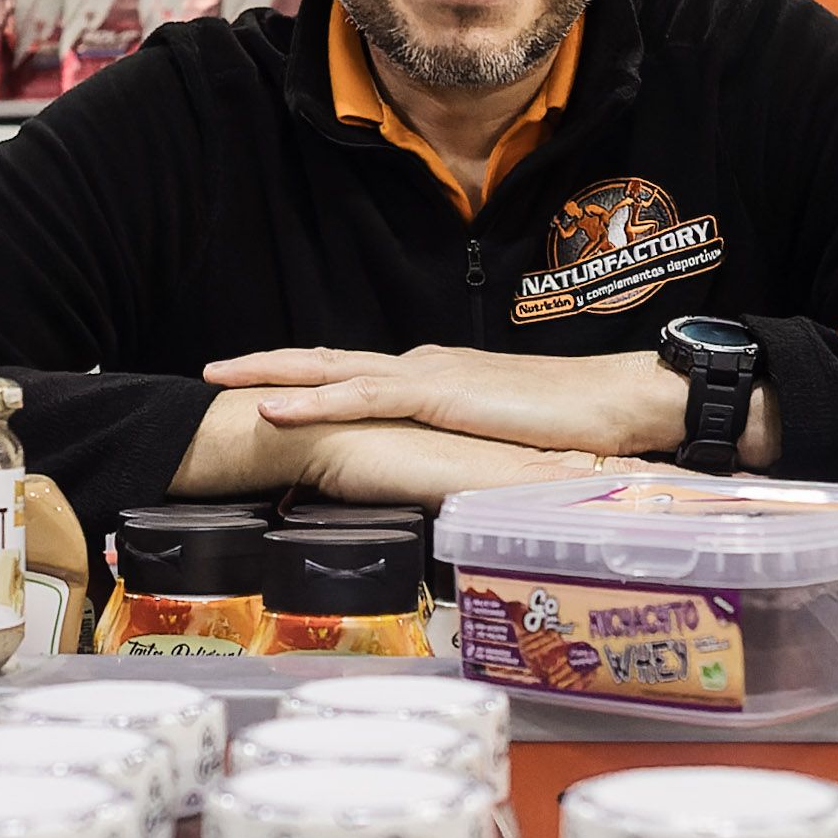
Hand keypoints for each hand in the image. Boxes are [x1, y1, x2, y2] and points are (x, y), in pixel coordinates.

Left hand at [170, 384, 621, 504]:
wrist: (618, 403)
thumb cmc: (577, 428)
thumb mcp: (506, 442)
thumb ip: (468, 449)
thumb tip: (447, 474)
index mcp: (438, 378)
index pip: (359, 376)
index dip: (310, 379)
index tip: (265, 388)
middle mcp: (424, 367)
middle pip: (330, 363)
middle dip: (270, 365)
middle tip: (219, 372)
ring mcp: (429, 376)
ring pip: (332, 371)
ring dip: (272, 374)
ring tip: (222, 379)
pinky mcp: (439, 393)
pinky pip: (361, 397)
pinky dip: (312, 401)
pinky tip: (274, 409)